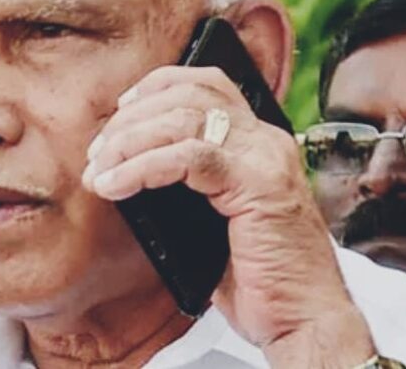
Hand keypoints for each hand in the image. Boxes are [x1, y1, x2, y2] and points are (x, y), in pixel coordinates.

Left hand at [83, 65, 375, 367]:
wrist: (307, 320)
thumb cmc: (263, 282)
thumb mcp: (218, 222)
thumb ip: (189, 188)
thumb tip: (128, 168)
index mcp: (260, 145)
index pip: (208, 84)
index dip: (158, 87)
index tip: (119, 112)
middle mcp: (267, 142)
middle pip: (190, 93)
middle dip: (132, 118)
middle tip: (98, 153)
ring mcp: (266, 159)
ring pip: (185, 118)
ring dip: (130, 140)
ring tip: (100, 170)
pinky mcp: (259, 185)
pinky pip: (190, 156)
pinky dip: (143, 166)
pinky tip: (116, 186)